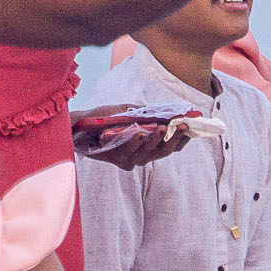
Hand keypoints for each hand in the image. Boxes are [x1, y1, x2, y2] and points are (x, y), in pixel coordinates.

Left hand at [72, 106, 192, 170]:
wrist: (77, 125)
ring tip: (164, 127)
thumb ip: (148, 112)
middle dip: (175, 139)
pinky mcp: (115, 160)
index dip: (183, 138)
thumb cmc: (104, 118)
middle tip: (185, 126)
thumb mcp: (129, 111)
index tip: (194, 128)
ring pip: (148, 154)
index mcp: (147, 144)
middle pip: (164, 152)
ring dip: (157, 140)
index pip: (170, 145)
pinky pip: (129, 153)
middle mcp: (141, 154)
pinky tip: (140, 132)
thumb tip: (172, 109)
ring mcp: (129, 159)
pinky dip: (135, 143)